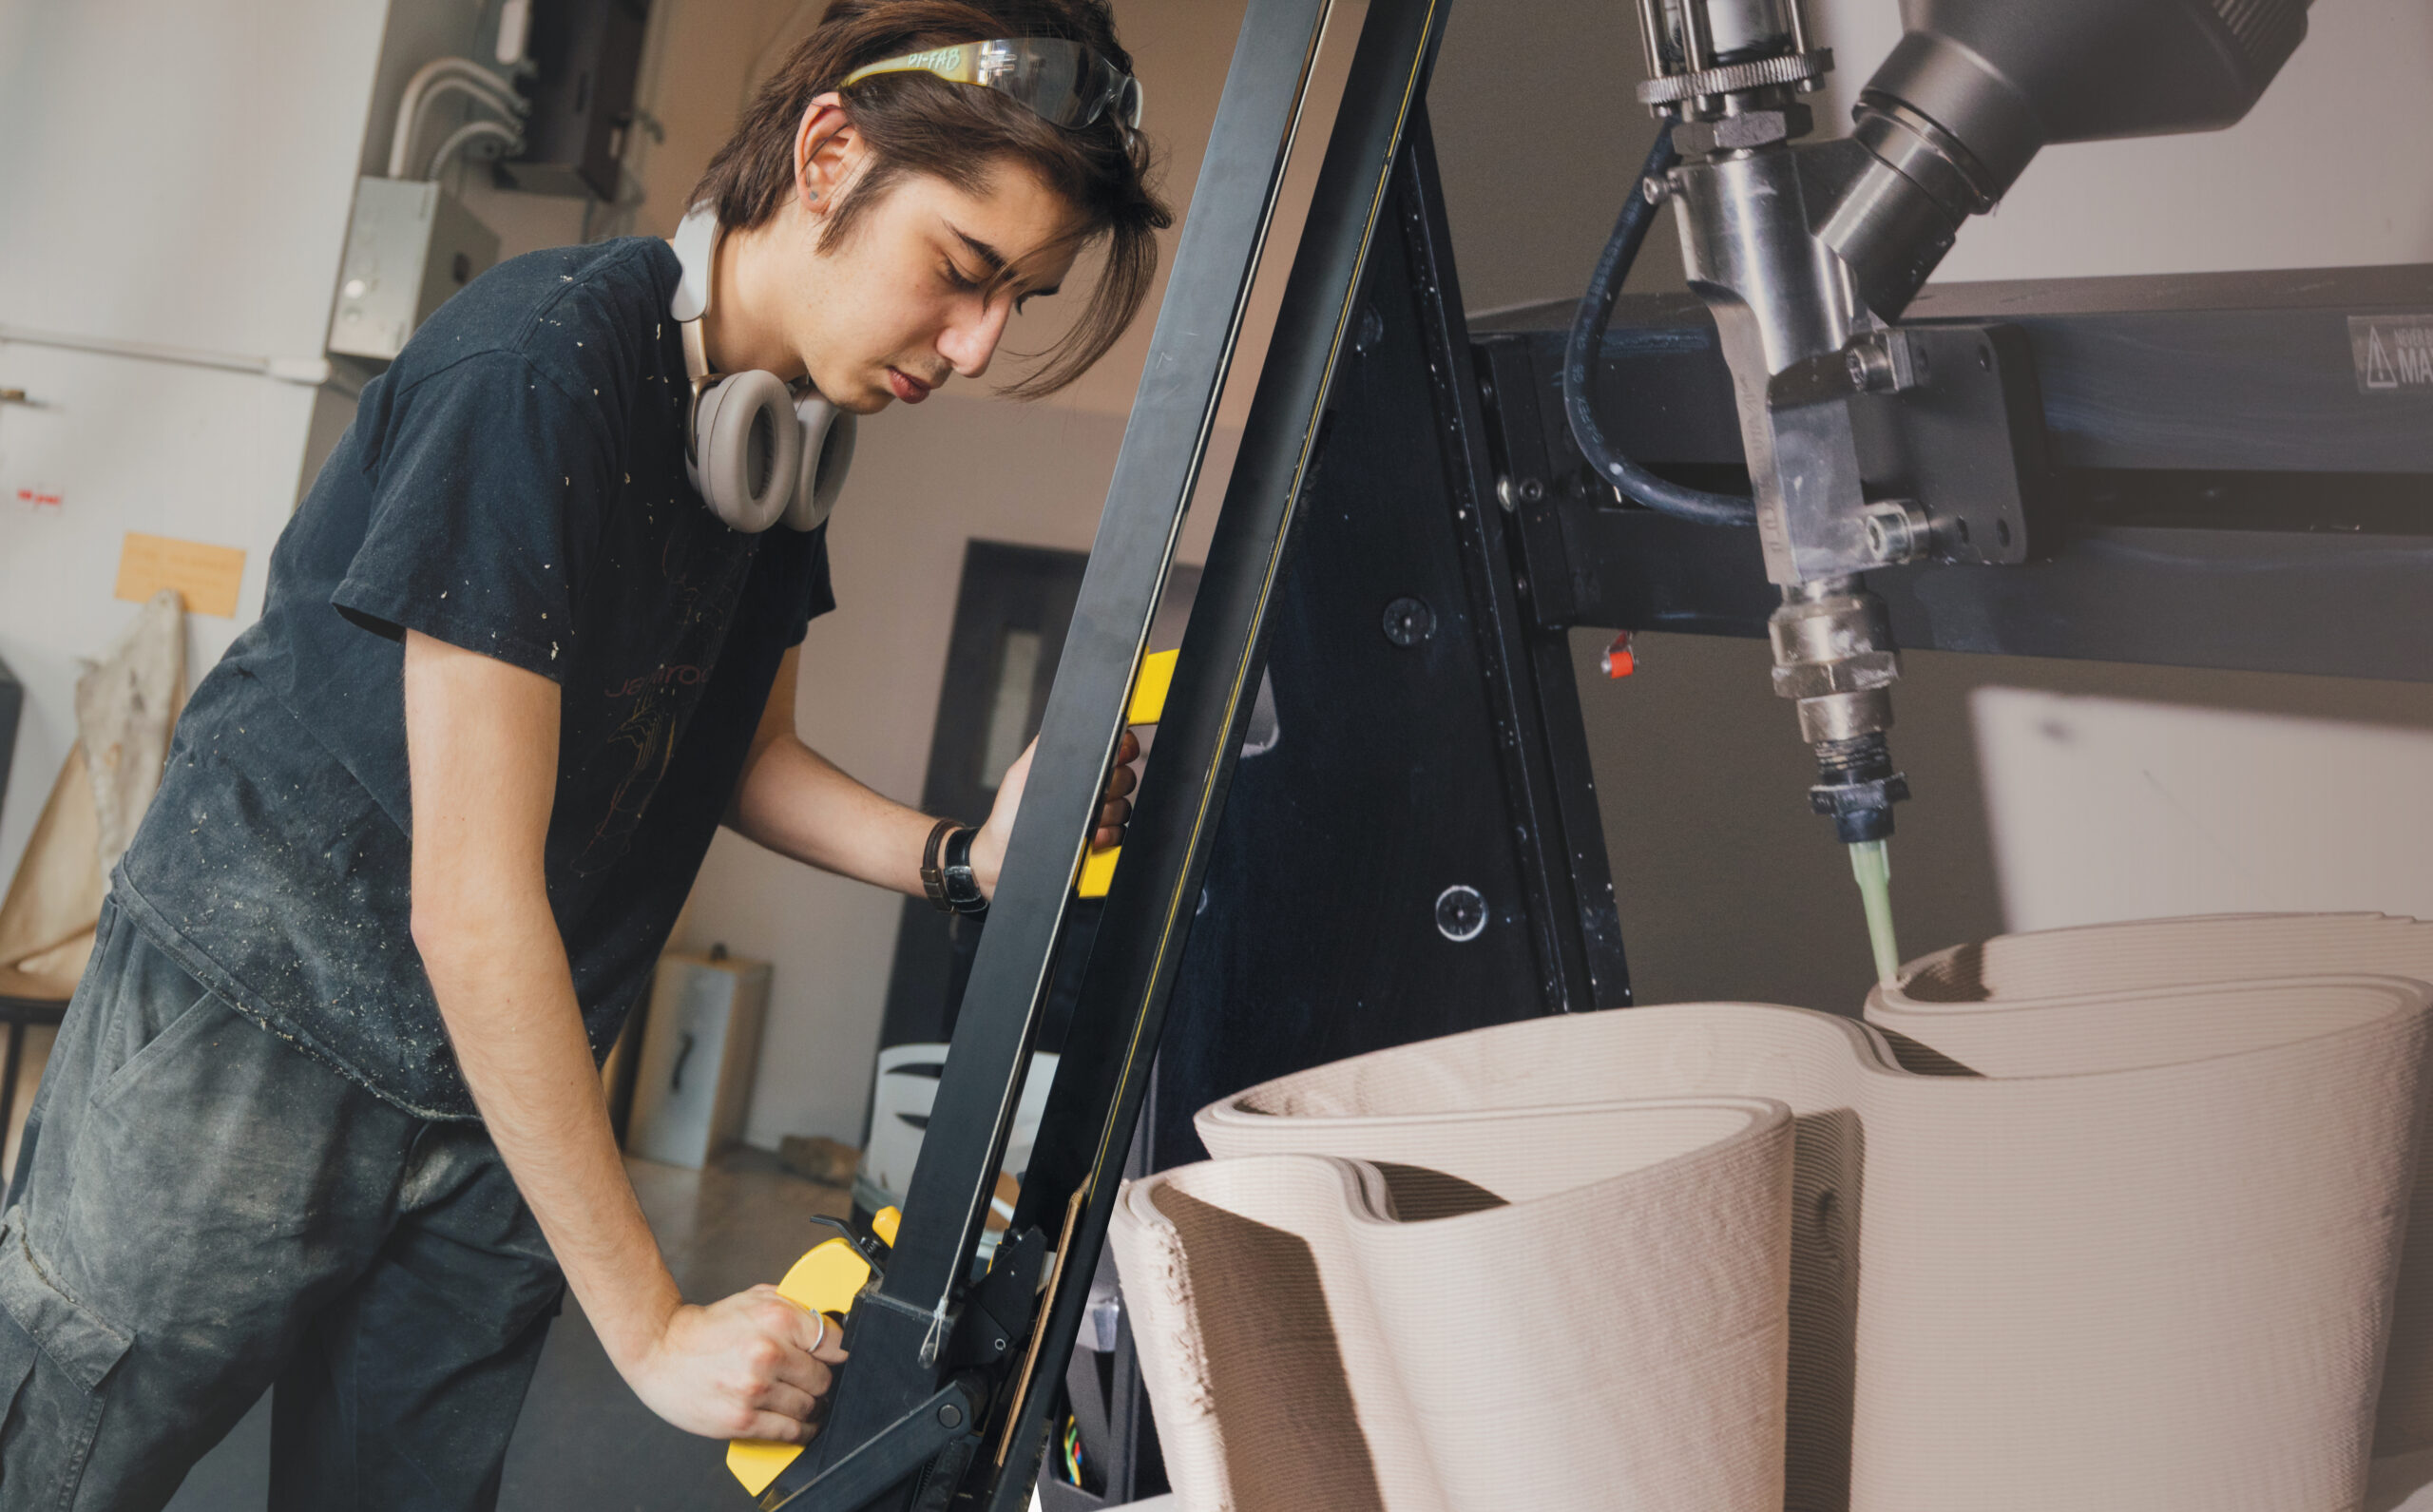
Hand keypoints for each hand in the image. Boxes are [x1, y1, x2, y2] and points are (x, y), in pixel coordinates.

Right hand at [620, 1289, 847, 1441]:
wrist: (661, 1350)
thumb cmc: (708, 1327)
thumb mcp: (755, 1299)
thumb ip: (794, 1307)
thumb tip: (830, 1320)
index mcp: (777, 1319)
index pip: (836, 1343)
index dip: (837, 1353)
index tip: (834, 1359)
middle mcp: (769, 1354)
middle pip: (824, 1378)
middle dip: (819, 1380)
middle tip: (809, 1380)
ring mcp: (755, 1390)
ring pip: (810, 1406)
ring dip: (810, 1406)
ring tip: (803, 1401)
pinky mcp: (743, 1420)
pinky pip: (790, 1431)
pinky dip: (801, 1430)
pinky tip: (800, 1424)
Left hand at [971, 729, 1141, 896]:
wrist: (1003, 859)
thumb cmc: (1008, 817)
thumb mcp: (1020, 776)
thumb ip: (1041, 749)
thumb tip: (1061, 725)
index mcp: (1077, 771)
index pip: (1115, 750)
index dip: (1123, 748)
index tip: (1118, 753)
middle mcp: (1092, 791)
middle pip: (1126, 777)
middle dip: (1112, 784)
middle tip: (1089, 794)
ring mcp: (1099, 817)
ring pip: (1125, 806)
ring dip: (1107, 813)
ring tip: (1082, 819)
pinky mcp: (1102, 841)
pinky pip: (1121, 833)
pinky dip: (1107, 835)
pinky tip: (1088, 837)